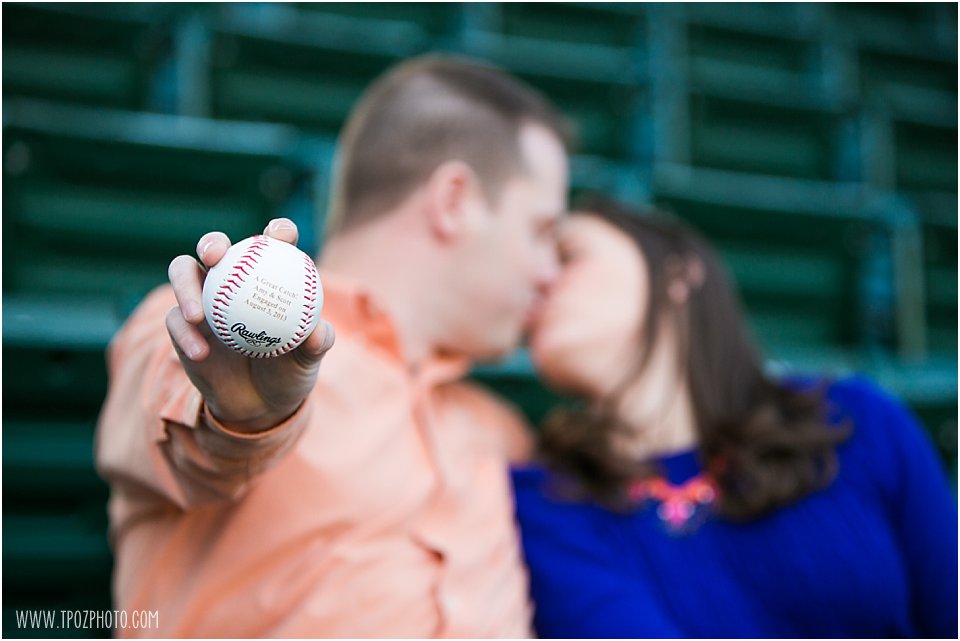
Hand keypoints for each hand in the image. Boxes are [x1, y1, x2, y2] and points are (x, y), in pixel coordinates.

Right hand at [165, 218, 334, 432]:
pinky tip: (200, 352)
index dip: (278, 231)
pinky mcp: (181, 324)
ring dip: (184, 286)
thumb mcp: (308, 360)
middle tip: (215, 255)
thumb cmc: (289, 371)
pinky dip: (185, 336)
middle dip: (212, 242)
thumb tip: (318, 332)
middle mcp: (232, 279)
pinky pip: (176, 322)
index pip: (272, 243)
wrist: (259, 403)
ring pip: (183, 272)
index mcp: (267, 275)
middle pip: (215, 246)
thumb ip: (316, 343)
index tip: (280, 237)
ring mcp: (203, 298)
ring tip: (197, 313)